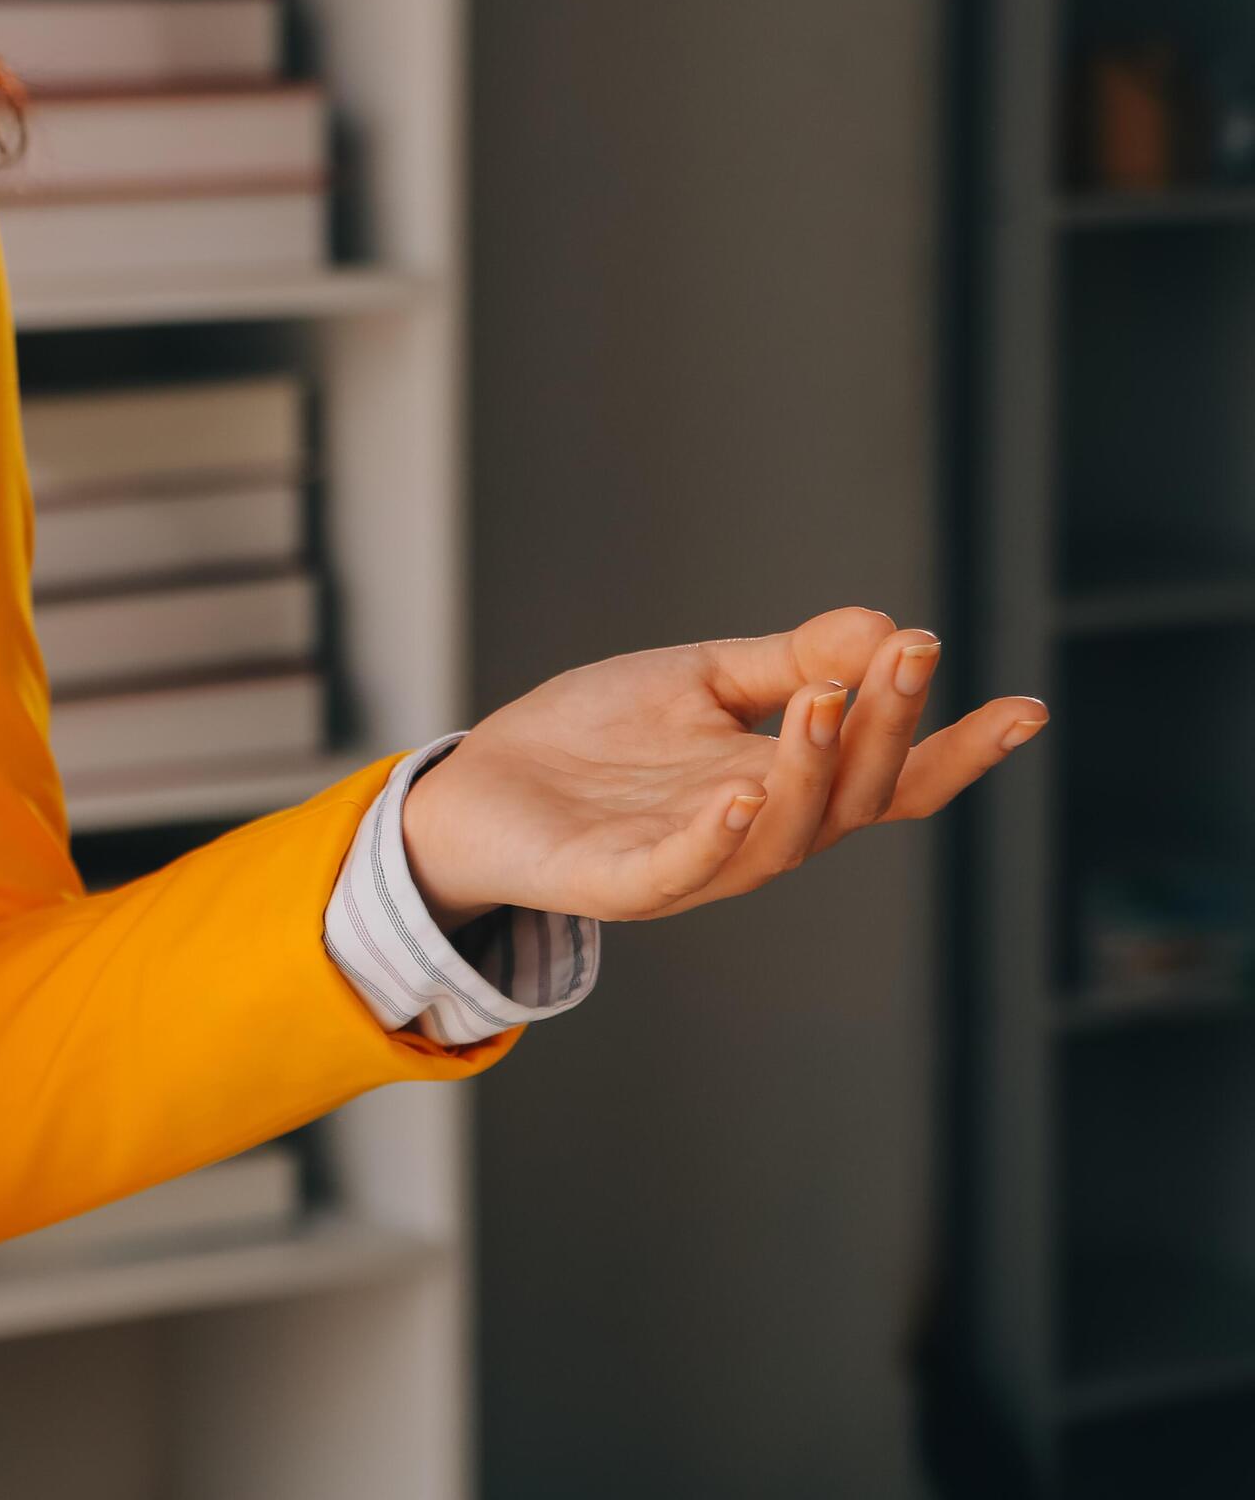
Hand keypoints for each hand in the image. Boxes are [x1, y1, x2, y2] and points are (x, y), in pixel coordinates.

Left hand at [399, 608, 1046, 928]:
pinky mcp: (619, 882)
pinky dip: (716, 838)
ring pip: (783, 836)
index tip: (1027, 708)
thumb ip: (787, 663)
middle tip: (906, 655)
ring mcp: (690, 864)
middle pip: (853, 798)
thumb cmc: (592, 741)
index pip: (891, 778)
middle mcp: (753, 833)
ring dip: (813, 770)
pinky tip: (742, 793)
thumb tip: (883, 623)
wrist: (476, 786)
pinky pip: (680, 869)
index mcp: (782, 785)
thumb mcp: (699, 682)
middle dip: (887, 727)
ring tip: (825, 700)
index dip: (958, 750)